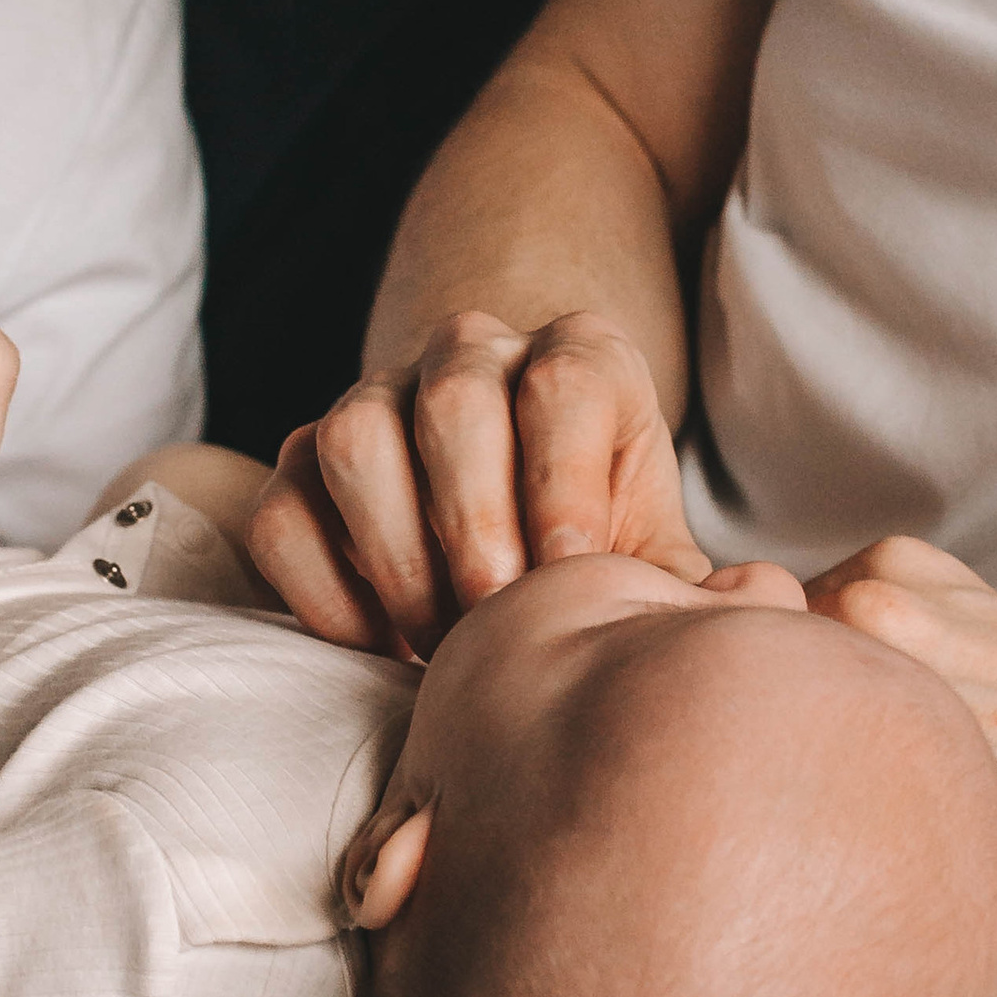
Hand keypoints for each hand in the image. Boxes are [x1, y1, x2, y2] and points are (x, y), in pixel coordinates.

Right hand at [249, 308, 707, 657]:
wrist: (522, 538)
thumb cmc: (600, 556)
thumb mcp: (658, 558)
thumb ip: (686, 589)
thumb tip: (713, 626)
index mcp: (584, 359)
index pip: (565, 384)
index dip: (564, 485)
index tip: (567, 576)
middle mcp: (475, 353)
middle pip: (456, 402)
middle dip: (475, 527)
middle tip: (493, 623)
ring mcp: (379, 395)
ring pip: (356, 437)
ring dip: (395, 554)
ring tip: (435, 641)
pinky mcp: (304, 457)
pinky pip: (283, 506)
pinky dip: (321, 587)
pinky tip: (374, 643)